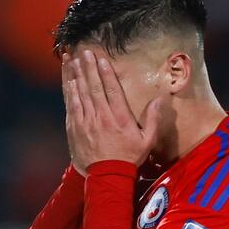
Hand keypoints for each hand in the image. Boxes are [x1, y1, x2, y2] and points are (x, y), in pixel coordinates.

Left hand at [63, 49, 161, 174]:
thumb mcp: (147, 141)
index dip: (105, 72)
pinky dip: (70, 91)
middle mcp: (102, 117)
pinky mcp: (75, 128)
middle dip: (88, 67)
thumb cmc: (129, 158)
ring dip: (75, 74)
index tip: (101, 59)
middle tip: (84, 52)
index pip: (111, 89)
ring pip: (80, 93)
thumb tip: (159, 100)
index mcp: (120, 118)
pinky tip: (69, 80)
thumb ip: (153, 119)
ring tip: (72, 59)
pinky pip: (71, 105)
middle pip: (93, 87)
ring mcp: (86, 122)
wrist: (107, 176)